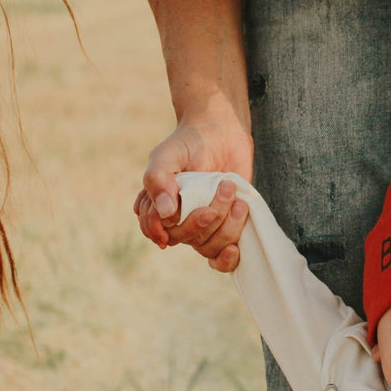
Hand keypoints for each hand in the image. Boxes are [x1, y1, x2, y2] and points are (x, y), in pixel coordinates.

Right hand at [134, 105, 253, 270]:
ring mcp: (204, 225)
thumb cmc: (189, 143)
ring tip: (235, 195)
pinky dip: (228, 258)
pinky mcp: (226, 227)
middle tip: (223, 189)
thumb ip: (158, 180)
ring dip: (224, 225)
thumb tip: (165, 215)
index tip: (174, 214)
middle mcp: (179, 220)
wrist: (222, 132)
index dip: (163, 228)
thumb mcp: (166, 156)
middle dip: (201, 219)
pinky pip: (222, 256)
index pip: (155, 230)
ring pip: (206, 246)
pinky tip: (235, 248)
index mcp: (158, 207)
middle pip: (183, 239)